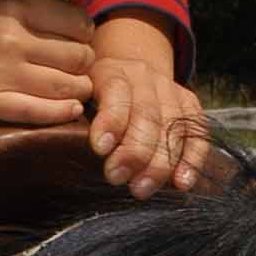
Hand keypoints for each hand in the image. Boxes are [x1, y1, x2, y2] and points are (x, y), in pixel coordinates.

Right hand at [0, 0, 95, 125]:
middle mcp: (12, 38)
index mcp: (15, 5)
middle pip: (78, 57)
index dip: (85, 34)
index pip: (77, 23)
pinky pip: (38, 112)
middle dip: (84, 64)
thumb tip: (75, 6)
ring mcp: (0, 72)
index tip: (79, 41)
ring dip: (79, 90)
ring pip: (66, 87)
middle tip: (78, 68)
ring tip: (75, 89)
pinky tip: (68, 109)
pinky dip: (61, 113)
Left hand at [86, 13, 206, 197]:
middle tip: (117, 178)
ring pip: (172, 125)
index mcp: (111, 70)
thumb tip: (60, 151)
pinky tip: (181, 183)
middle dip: (134, 150)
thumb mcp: (77, 93)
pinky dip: (192, 159)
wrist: (127, 67)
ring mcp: (169, 89)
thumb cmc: (91, 94)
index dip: (110, 120)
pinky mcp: (188, 104)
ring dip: (160, 161)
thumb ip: (73, 114)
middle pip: (147, 113)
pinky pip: (196, 132)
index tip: (100, 149)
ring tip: (142, 189)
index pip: (116, 92)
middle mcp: (144, 76)